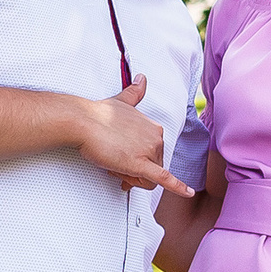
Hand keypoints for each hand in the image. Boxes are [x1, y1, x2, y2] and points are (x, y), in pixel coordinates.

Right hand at [75, 76, 194, 197]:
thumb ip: (135, 92)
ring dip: (132, 178)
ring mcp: (150, 151)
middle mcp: (157, 139)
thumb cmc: (98, 114)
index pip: (153, 154)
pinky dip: (177, 187)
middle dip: (134, 171)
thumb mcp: (123, 102)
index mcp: (155, 129)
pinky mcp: (141, 164)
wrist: (82, 121)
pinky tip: (188, 193)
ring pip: (148, 177)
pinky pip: (163, 179)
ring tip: (114, 167)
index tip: (121, 160)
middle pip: (152, 167)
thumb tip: (142, 78)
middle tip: (114, 165)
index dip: (139, 161)